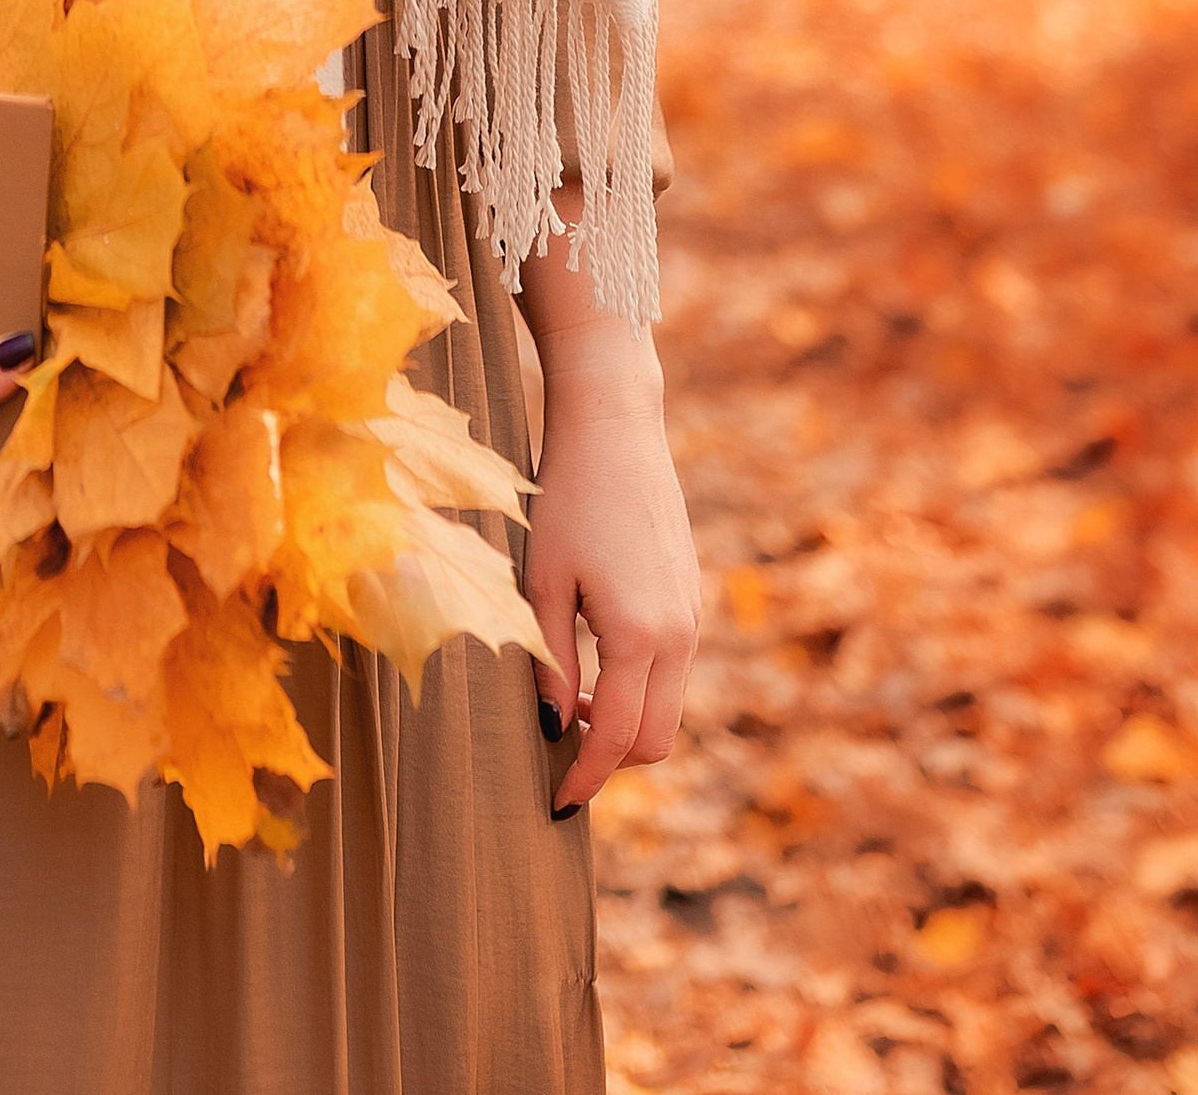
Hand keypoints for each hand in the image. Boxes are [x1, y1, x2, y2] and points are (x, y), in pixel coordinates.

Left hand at [522, 318, 702, 813]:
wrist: (615, 428)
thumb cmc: (565, 498)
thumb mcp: (542, 582)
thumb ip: (550, 663)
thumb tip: (555, 732)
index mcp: (640, 636)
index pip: (619, 738)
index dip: (587, 778)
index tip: (556, 805)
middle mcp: (679, 634)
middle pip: (656, 738)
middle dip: (611, 760)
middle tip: (561, 755)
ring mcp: (691, 615)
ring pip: (669, 705)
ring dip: (626, 721)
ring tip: (573, 704)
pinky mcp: (690, 596)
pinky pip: (673, 669)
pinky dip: (641, 687)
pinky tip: (597, 661)